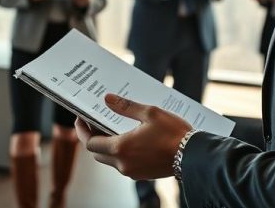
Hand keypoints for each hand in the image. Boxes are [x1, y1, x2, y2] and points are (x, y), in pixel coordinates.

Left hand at [75, 94, 192, 180]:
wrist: (194, 155)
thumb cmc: (173, 133)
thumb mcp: (150, 112)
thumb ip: (125, 106)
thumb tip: (107, 99)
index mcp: (121, 148)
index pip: (90, 143)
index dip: (82, 130)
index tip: (81, 118)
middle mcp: (123, 164)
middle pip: (97, 153)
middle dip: (92, 138)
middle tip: (94, 121)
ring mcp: (132, 172)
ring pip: (109, 160)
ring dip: (105, 145)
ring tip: (110, 127)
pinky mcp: (141, 174)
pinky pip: (122, 164)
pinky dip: (118, 152)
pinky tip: (127, 138)